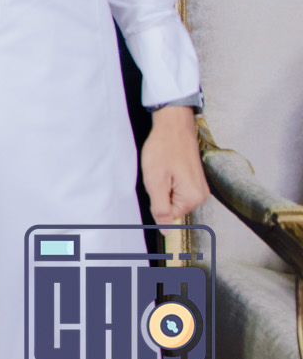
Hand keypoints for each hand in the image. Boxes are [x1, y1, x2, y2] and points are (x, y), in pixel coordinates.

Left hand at [142, 105, 209, 225]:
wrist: (173, 125)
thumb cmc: (164, 149)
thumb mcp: (156, 182)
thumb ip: (161, 210)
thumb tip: (167, 232)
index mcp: (193, 198)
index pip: (169, 216)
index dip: (156, 201)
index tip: (157, 184)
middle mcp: (201, 195)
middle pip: (172, 207)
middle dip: (160, 194)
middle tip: (159, 175)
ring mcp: (199, 187)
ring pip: (173, 197)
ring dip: (163, 186)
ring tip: (163, 169)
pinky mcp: (194, 179)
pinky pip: (176, 188)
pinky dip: (167, 181)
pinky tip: (167, 167)